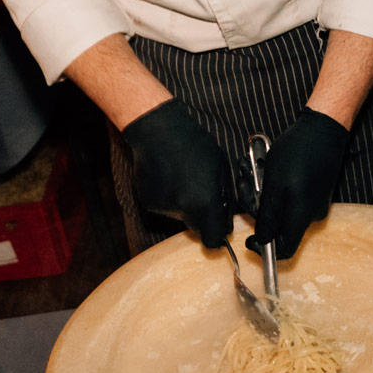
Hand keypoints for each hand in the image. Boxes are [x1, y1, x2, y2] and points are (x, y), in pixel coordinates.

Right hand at [122, 100, 239, 247]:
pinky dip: (168, 197)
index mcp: (204, 203)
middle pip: (196, 227)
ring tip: (181, 177)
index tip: (218, 226)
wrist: (158, 133)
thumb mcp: (220, 168)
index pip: (213, 239)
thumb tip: (224, 217)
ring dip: (183, 203)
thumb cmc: (194, 145)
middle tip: (200, 193)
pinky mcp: (148, 203)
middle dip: (201, 217)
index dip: (218, 235)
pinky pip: (164, 207)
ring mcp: (163, 208)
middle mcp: (183, 210)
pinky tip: (168, 177)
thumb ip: (223, 197)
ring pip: (179, 216)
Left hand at [247, 110, 350, 260]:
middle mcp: (311, 214)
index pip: (285, 249)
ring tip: (252, 168)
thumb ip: (268, 217)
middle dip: (257, 207)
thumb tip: (263, 239)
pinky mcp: (314, 188)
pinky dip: (275, 185)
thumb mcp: (274, 186)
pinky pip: (290, 195)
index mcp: (302, 217)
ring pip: (281, 207)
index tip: (249, 238)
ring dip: (263, 192)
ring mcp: (314, 201)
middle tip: (246, 184)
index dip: (265, 248)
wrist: (323, 128)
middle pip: (279, 226)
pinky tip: (265, 166)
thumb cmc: (298, 154)